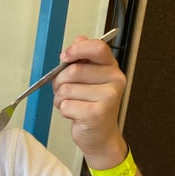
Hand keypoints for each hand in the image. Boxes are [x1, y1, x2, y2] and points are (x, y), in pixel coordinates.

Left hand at [52, 36, 126, 165]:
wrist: (100, 136)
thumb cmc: (91, 105)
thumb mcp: (88, 79)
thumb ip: (82, 59)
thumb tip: (78, 39)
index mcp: (111, 67)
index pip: (97, 47)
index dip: (76, 49)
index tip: (64, 57)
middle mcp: (114, 80)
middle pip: (73, 70)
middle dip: (60, 82)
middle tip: (64, 91)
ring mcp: (108, 97)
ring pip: (66, 89)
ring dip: (60, 99)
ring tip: (72, 104)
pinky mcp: (97, 113)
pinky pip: (66, 105)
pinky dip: (64, 111)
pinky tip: (75, 114)